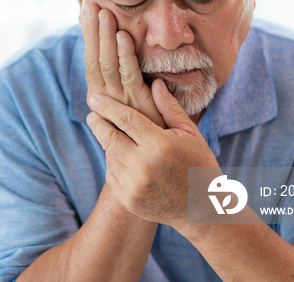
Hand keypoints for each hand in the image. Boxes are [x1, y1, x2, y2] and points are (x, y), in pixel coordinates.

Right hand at [80, 3, 164, 127]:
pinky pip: (129, 75)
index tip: (85, 10)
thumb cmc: (146, 126)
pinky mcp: (138, 105)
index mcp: (101, 94)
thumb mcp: (133, 98)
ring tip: (102, 13)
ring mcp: (120, 102)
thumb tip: (122, 45)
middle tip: (89, 5)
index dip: (88, 35)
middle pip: (94, 58)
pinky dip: (124, 55)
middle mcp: (105, 98)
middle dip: (91, 31)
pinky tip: (122, 36)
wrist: (157, 159)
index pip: (91, 59)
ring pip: (107, 64)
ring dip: (104, 38)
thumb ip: (125, 76)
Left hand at [86, 78, 218, 229]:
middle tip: (92, 114)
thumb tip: (155, 83)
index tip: (95, 98)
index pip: (125, 119)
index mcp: (159, 145)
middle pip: (109, 137)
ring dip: (109, 144)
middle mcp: (143, 166)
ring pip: (110, 155)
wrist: (202, 210)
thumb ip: (169, 109)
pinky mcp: (128, 199)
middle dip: (98, 123)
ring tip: (117, 138)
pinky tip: (125, 160)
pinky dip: (115, 164)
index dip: (108, 106)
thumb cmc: (199, 165)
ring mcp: (133, 185)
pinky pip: (111, 174)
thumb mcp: (190, 134)